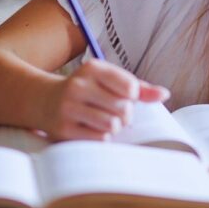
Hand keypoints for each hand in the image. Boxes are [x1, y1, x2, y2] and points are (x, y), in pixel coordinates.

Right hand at [41, 59, 169, 140]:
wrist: (44, 101)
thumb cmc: (87, 91)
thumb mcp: (109, 81)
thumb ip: (139, 87)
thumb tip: (165, 94)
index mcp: (92, 68)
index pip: (130, 87)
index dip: (132, 96)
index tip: (122, 96)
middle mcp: (78, 85)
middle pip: (123, 108)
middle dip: (125, 115)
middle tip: (114, 112)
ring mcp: (68, 107)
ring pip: (112, 125)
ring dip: (113, 127)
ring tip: (103, 121)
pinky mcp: (63, 129)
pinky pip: (99, 139)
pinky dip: (101, 137)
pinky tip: (91, 129)